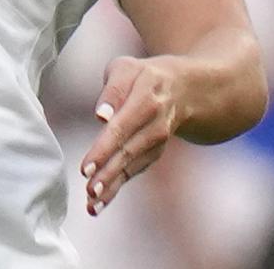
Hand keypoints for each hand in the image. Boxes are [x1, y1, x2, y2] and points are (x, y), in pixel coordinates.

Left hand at [79, 55, 187, 215]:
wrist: (187, 88)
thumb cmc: (144, 76)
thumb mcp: (126, 68)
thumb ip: (112, 90)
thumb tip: (100, 115)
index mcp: (147, 96)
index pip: (122, 124)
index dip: (105, 147)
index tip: (86, 167)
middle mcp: (156, 122)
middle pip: (129, 150)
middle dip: (109, 172)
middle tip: (90, 190)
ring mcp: (158, 141)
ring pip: (133, 165)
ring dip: (112, 186)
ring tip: (92, 204)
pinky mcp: (154, 153)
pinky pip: (135, 172)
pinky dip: (117, 188)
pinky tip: (98, 204)